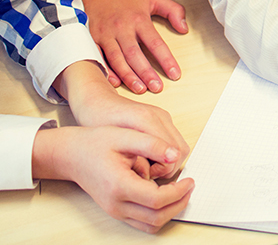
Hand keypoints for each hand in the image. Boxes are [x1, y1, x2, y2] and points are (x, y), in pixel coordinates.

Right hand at [32, 125, 193, 232]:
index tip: (189, 179)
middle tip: (189, 186)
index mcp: (119, 185)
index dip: (178, 192)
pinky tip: (165, 195)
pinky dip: (158, 214)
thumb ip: (152, 144)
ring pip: (150, 224)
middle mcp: (116, 204)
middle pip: (156, 217)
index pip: (157, 199)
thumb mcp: (125, 135)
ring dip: (170, 212)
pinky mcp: (115, 211)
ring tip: (180, 192)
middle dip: (178, 204)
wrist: (71, 155)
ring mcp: (115, 211)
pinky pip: (142, 222)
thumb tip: (174, 155)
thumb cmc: (95, 143)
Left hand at [62, 65, 189, 177]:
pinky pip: (174, 141)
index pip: (173, 152)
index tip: (147, 176)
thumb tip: (148, 175)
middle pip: (181, 150)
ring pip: (180, 147)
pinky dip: (166, 154)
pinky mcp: (162, 119)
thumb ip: (134, 157)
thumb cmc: (98, 121)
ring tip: (147, 168)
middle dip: (169, 167)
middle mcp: (159, 115)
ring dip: (168, 161)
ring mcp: (163, 116)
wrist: (97, 102)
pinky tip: (148, 159)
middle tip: (148, 174)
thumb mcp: (111, 144)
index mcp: (146, 119)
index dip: (164, 170)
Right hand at [78, 0, 187, 93]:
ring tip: (141, 89)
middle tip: (157, 87)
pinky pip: (98, 58)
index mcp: (138, 19)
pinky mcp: (92, 39)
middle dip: (146, 72)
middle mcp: (121, 28)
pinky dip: (106, 71)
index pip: (155, 42)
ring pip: (117, 59)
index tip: (175, 74)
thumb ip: (173, 11)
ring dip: (128, 76)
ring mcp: (105, 34)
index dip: (166, 59)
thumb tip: (184, 28)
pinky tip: (115, 83)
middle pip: (135, 53)